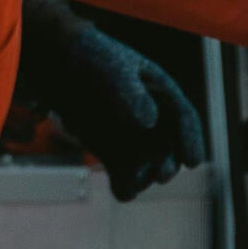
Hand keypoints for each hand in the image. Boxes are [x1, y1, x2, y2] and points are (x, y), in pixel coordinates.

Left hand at [17, 0, 206, 200]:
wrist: (54, 62)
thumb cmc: (89, 57)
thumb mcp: (110, 69)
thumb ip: (130, 92)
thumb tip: (149, 122)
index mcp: (160, 91)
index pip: (183, 118)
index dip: (190, 140)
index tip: (192, 161)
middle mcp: (150, 116)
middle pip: (168, 147)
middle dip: (167, 164)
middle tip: (162, 176)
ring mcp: (130, 135)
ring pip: (146, 164)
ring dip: (144, 176)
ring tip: (136, 183)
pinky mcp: (108, 150)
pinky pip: (122, 172)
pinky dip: (124, 183)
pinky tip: (122, 190)